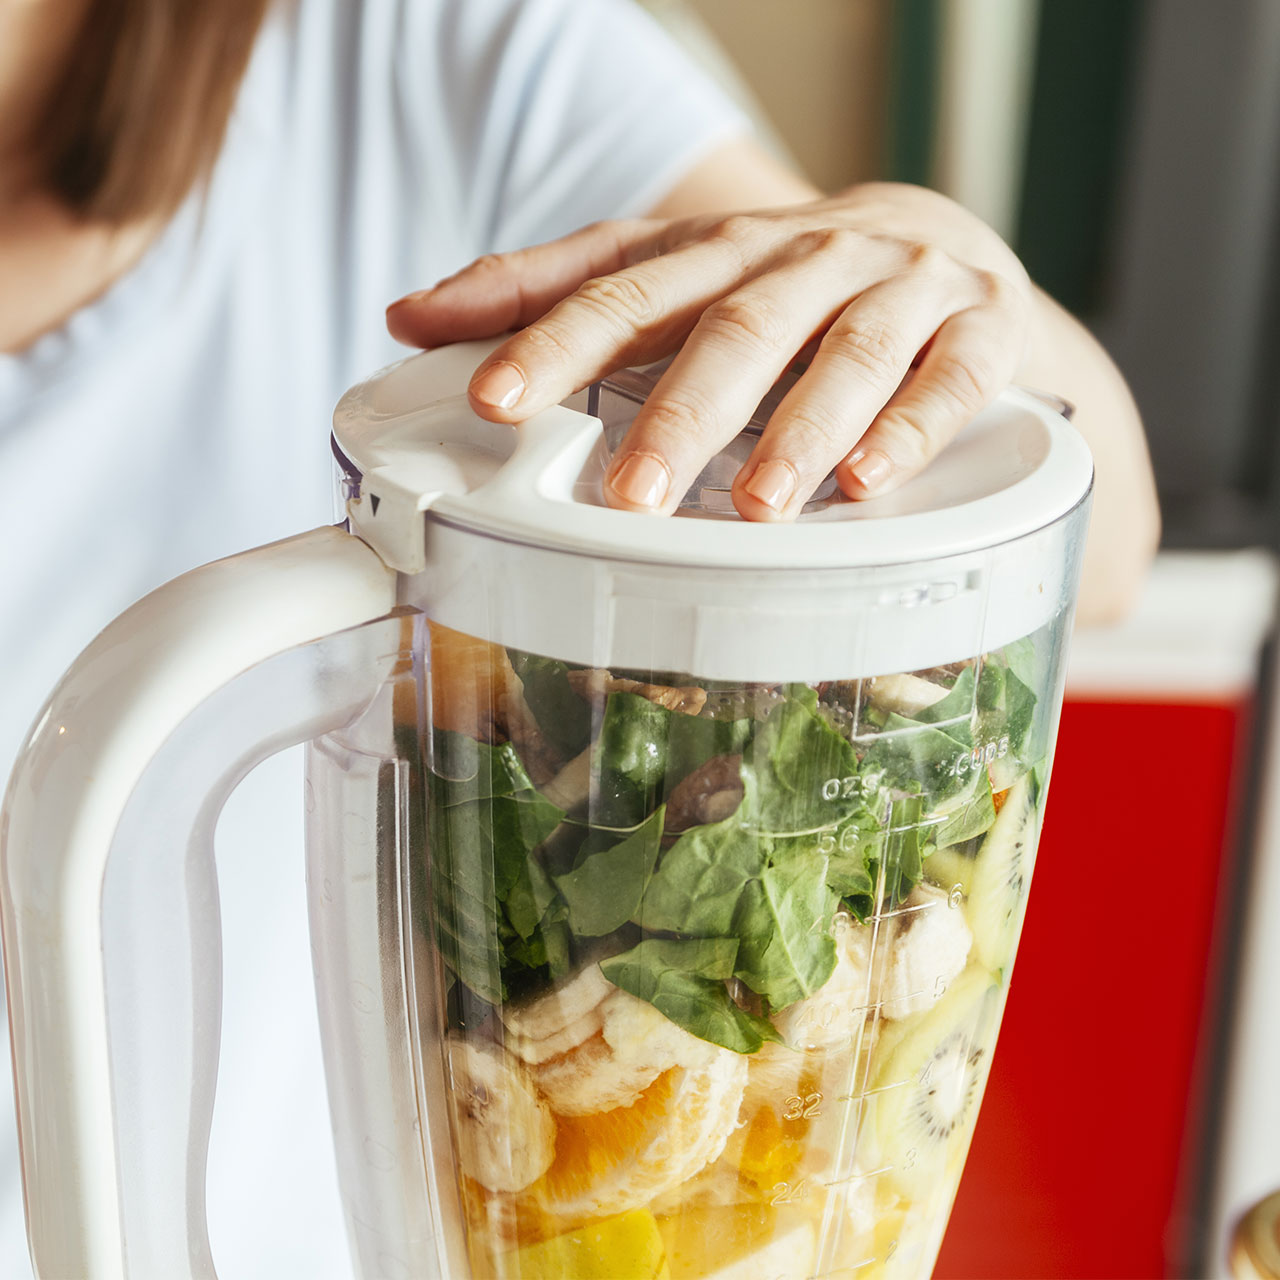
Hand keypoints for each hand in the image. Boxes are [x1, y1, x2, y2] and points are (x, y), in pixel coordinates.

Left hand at [386, 183, 1032, 519]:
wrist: (949, 253)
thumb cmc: (789, 284)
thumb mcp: (674, 276)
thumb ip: (556, 296)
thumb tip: (412, 316)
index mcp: (717, 251)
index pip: (623, 287)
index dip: (555, 339)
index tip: (493, 402)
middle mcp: (804, 258)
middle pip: (735, 326)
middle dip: (683, 412)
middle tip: (633, 493)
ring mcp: (898, 287)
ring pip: (846, 353)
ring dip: (799, 430)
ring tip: (759, 505)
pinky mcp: (979, 327)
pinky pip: (951, 377)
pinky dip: (910, 430)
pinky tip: (869, 484)